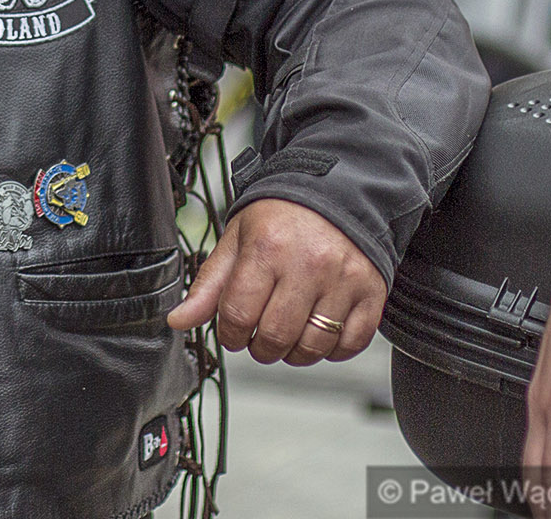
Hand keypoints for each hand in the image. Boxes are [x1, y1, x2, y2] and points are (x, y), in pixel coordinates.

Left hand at [166, 197, 384, 364]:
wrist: (334, 194)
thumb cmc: (281, 218)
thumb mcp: (236, 241)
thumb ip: (209, 285)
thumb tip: (179, 320)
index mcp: (267, 248)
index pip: (239, 314)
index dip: (230, 333)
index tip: (233, 333)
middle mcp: (308, 264)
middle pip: (276, 336)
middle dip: (260, 348)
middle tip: (258, 340)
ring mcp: (343, 280)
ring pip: (314, 346)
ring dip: (294, 354)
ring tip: (287, 338)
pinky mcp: (371, 292)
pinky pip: (351, 343)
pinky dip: (332, 351)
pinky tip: (318, 335)